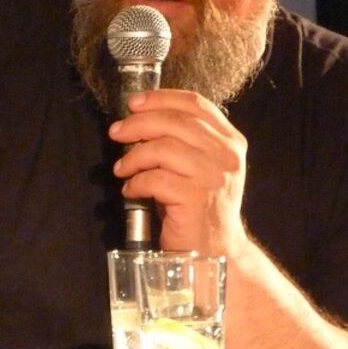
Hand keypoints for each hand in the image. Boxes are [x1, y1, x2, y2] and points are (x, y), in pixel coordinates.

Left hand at [108, 89, 248, 257]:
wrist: (217, 250)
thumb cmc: (199, 207)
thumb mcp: (200, 166)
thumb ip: (184, 140)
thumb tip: (139, 118)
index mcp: (230, 141)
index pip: (195, 104)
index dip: (160, 98)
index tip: (134, 103)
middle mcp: (226, 156)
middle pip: (175, 122)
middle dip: (138, 124)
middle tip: (117, 133)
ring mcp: (213, 177)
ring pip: (162, 148)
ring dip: (134, 157)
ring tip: (122, 169)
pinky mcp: (196, 199)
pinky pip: (155, 179)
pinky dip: (136, 183)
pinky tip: (132, 191)